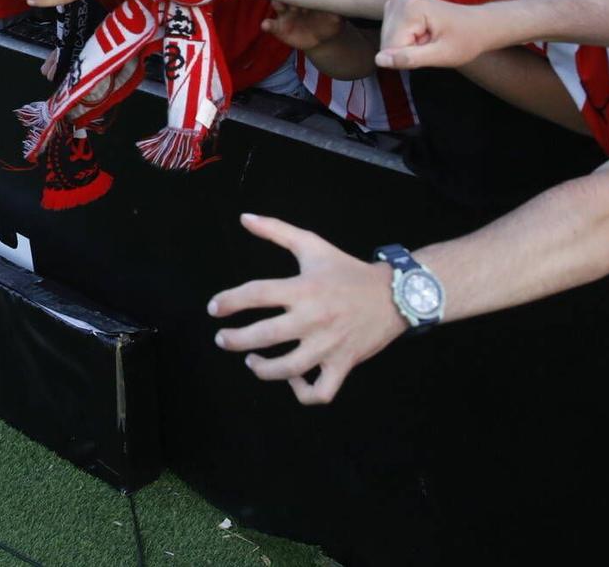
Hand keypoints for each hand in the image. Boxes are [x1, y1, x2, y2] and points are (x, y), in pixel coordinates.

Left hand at [208, 213, 404, 404]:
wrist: (393, 294)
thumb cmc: (348, 270)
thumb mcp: (312, 245)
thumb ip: (276, 230)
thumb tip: (244, 217)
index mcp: (303, 289)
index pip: (255, 294)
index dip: (229, 301)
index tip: (214, 308)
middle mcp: (313, 318)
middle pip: (264, 335)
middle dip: (235, 340)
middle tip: (222, 339)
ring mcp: (329, 345)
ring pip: (288, 368)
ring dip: (262, 369)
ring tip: (251, 360)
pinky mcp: (343, 364)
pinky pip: (321, 391)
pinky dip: (303, 392)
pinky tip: (292, 379)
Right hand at [261, 2, 346, 52]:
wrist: (320, 39)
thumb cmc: (328, 24)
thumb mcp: (336, 19)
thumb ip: (337, 16)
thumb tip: (339, 14)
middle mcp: (294, 2)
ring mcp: (285, 14)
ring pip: (278, 5)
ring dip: (277, 4)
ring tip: (278, 5)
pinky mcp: (279, 28)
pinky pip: (271, 25)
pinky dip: (267, 25)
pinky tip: (265, 25)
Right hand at [375, 0, 507, 69]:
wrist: (479, 24)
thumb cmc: (466, 40)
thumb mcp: (442, 55)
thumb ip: (410, 58)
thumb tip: (378, 60)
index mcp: (410, 7)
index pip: (391, 47)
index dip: (411, 56)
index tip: (432, 48)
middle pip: (387, 40)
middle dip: (407, 49)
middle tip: (432, 43)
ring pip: (387, 36)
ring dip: (406, 44)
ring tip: (429, 37)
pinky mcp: (396, 0)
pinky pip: (390, 29)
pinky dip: (405, 36)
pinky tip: (422, 32)